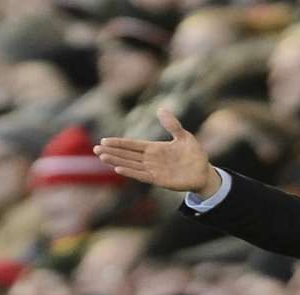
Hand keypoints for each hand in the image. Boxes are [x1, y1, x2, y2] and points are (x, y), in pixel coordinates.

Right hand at [94, 108, 219, 197]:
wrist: (204, 173)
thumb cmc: (194, 155)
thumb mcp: (183, 136)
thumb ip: (171, 124)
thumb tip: (160, 109)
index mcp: (155, 149)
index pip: (132, 145)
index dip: (119, 143)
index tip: (104, 140)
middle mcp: (151, 160)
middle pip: (127, 154)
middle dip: (112, 151)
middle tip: (95, 148)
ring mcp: (154, 170)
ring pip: (131, 164)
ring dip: (116, 161)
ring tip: (102, 157)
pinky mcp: (159, 180)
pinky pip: (142, 175)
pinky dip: (131, 172)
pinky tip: (118, 169)